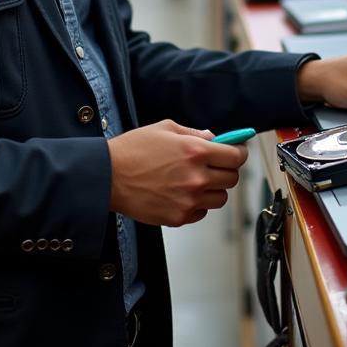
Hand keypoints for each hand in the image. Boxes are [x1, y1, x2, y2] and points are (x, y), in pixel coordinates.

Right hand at [108, 119, 247, 226]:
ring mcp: (189, 199)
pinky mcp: (179, 217)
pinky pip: (201, 212)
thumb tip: (213, 139)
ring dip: (213, 189)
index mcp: (196, 151)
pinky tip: (181, 193)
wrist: (108, 177)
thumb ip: (194, 133)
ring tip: (195, 181)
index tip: (236, 152)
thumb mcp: (165, 129)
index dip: (238, 152)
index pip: (236, 156)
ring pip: (220, 198)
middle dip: (226, 170)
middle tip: (214, 166)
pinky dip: (197, 204)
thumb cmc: (133, 150)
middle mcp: (197, 177)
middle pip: (232, 179)